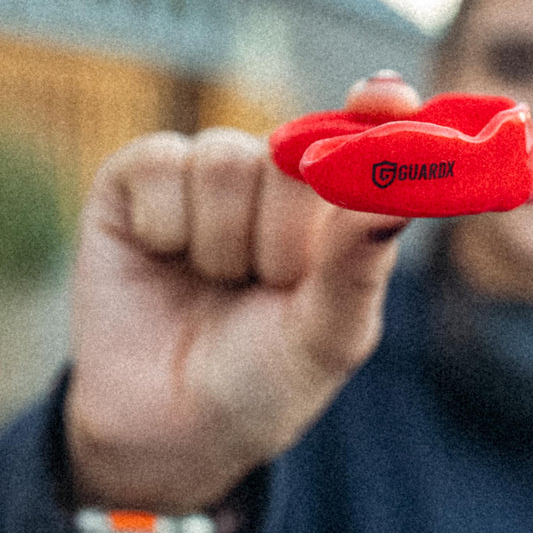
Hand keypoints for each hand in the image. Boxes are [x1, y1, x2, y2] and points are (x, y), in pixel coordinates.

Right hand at [64, 74, 418, 509]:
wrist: (166, 432)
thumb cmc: (263, 384)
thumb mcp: (327, 337)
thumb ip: (360, 261)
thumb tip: (394, 191)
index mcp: (338, 209)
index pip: (367, 137)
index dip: (377, 112)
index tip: (387, 100)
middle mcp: (276, 179)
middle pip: (294, 152)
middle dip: (284, 236)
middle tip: (268, 288)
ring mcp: (207, 173)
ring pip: (226, 159)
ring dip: (224, 243)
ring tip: (217, 284)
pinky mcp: (138, 177)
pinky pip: (162, 163)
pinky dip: (166, 225)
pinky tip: (164, 259)